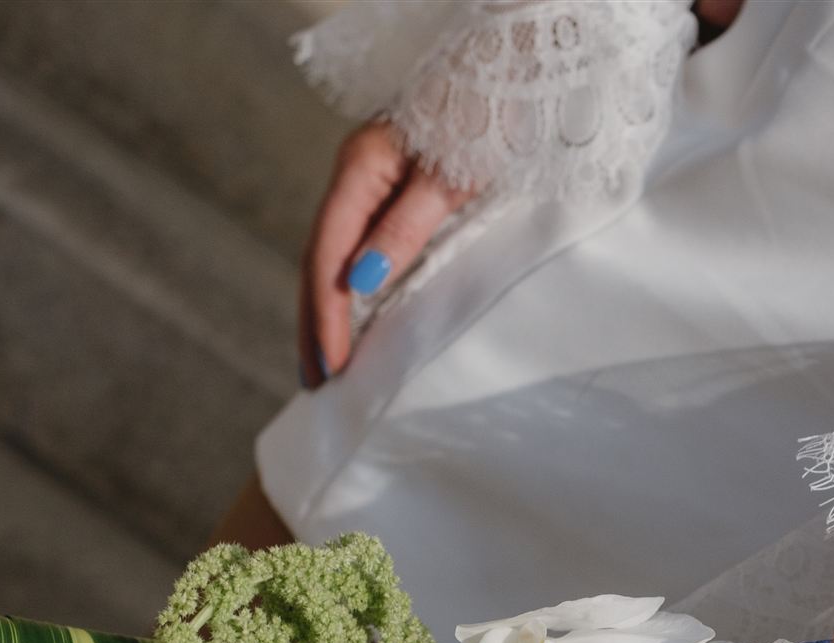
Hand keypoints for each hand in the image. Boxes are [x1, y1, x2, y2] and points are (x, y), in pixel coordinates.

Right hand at [300, 121, 473, 387]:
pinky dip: (353, 290)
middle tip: (316, 381)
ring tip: (326, 364)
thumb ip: (405, 228)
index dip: (326, 313)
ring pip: (337, 257)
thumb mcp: (452, 177)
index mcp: (361, 166)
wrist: (519, 70)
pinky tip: (355, 320)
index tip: (333, 363)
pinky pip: (361, 248)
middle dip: (315, 322)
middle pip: (322, 260)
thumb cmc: (491, 114)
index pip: (328, 253)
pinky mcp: (396, 193)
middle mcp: (357, 175)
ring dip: (328, 312)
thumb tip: (361, 282)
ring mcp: (373, 183)